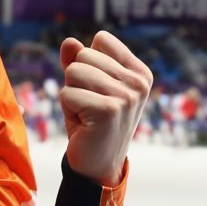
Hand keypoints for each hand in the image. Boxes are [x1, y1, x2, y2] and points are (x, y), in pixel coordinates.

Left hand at [58, 32, 153, 186]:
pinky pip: (66, 93)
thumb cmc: (91, 122)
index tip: (98, 89)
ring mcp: (126, 96)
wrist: (98, 166)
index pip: (101, 40)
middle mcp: (138, 82)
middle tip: (89, 106)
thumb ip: (79, 62)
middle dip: (76, 81)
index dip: (88, 62)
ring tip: (86, 114)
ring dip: (71, 95)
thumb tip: (68, 42)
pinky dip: (68, 110)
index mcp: (140, 72)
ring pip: (73, 72)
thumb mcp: (86, 86)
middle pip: (83, 56)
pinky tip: (84, 125)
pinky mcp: (108, 110)